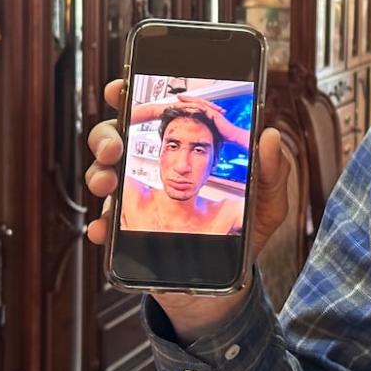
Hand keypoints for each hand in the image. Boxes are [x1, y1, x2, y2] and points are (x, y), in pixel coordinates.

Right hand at [84, 79, 290, 341]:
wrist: (229, 283)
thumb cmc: (246, 230)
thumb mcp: (268, 200)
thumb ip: (272, 170)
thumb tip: (269, 135)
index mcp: (183, 150)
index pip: (153, 115)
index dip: (131, 96)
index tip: (120, 88)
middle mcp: (153, 169)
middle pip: (115, 139)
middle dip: (106, 136)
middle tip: (116, 147)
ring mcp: (136, 201)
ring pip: (102, 175)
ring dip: (98, 174)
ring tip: (108, 184)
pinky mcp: (128, 234)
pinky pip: (105, 225)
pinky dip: (100, 224)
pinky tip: (104, 227)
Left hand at [172, 94, 248, 147]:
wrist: (232, 135)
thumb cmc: (223, 135)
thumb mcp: (209, 132)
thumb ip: (202, 130)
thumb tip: (194, 136)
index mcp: (209, 114)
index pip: (197, 107)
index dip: (189, 104)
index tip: (180, 104)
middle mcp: (210, 111)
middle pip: (197, 102)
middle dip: (187, 99)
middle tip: (178, 97)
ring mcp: (212, 111)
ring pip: (198, 102)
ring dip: (189, 100)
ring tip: (181, 98)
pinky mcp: (213, 113)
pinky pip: (202, 107)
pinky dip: (194, 105)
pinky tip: (187, 104)